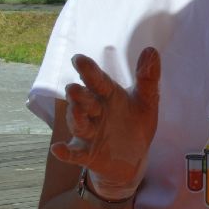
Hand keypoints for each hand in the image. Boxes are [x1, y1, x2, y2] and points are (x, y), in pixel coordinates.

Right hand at [49, 48, 160, 197]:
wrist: (133, 158)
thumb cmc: (136, 124)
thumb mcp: (147, 102)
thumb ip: (148, 78)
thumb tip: (151, 50)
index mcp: (108, 96)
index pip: (97, 81)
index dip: (88, 70)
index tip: (78, 59)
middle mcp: (94, 112)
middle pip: (84, 101)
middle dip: (80, 95)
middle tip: (75, 89)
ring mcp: (89, 133)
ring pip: (78, 124)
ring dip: (76, 118)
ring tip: (76, 110)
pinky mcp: (87, 154)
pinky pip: (74, 154)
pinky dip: (66, 152)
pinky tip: (58, 149)